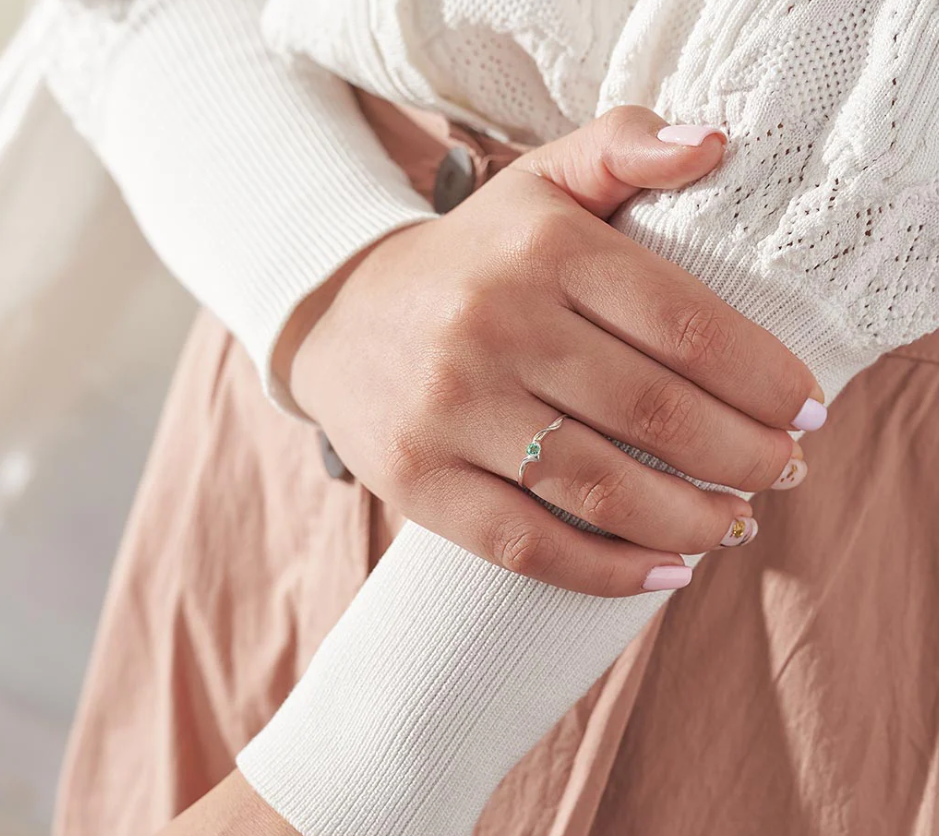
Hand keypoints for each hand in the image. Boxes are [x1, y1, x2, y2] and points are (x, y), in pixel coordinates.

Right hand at [287, 106, 823, 595]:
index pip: (687, 326)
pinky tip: (665, 572)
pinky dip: (609, 572)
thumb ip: (623, 148)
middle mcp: (495, 325)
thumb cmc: (469, 261)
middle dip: (746, 459)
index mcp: (543, 250)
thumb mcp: (537, 184)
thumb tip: (717, 145)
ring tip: (734, 525)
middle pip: (657, 415)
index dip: (765, 381)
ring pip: (600, 489)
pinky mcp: (418, 479)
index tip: (808, 412)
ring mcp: (451, 409)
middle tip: (784, 472)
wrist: (341, 318)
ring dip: (691, 522)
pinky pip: (528, 544)